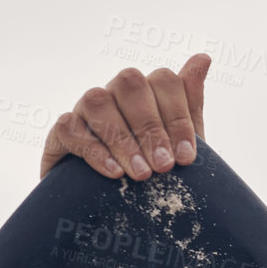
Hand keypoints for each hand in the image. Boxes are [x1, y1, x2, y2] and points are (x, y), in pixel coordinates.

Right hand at [40, 53, 211, 180]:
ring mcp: (84, 108)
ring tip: (142, 174)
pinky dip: (94, 150)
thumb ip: (190, 105)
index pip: (165, 81)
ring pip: (98, 101)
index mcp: (147, 91)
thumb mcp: (178, 145)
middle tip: (164, 167)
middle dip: (151, 127)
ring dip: (123, 140)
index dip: (178, 117)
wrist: (110, 210)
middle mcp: (115, 92)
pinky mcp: (62, 132)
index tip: (186, 157)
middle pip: (130, 83)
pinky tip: (114, 174)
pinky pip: (70, 127)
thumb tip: (204, 57)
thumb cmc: (150, 172)